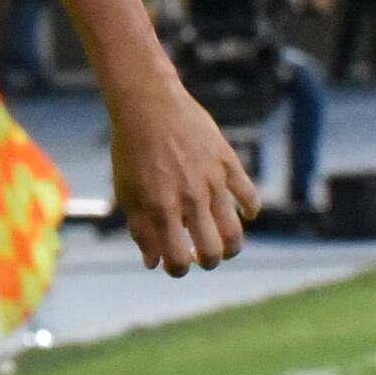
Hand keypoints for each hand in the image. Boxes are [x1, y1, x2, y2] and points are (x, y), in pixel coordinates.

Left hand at [101, 76, 255, 274]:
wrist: (148, 104)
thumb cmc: (131, 149)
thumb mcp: (126, 191)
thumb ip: (140, 229)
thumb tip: (153, 263)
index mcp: (161, 209)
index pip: (178, 259)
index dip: (177, 270)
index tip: (176, 266)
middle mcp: (190, 199)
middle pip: (213, 251)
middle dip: (207, 261)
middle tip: (201, 257)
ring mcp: (213, 181)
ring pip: (235, 230)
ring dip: (231, 246)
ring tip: (223, 244)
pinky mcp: (229, 163)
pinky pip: (249, 196)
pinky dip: (249, 210)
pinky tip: (242, 214)